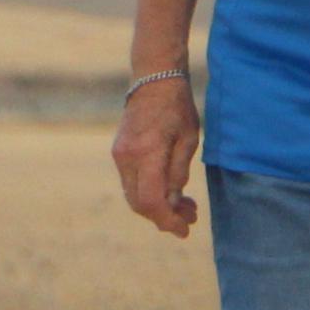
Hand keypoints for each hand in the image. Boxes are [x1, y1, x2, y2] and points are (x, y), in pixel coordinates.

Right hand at [112, 77, 202, 235]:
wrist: (153, 80)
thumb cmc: (177, 107)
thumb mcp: (188, 141)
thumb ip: (178, 174)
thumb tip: (173, 203)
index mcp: (147, 153)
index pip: (151, 200)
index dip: (167, 220)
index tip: (184, 230)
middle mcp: (127, 157)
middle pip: (140, 204)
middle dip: (164, 217)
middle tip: (190, 219)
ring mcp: (119, 156)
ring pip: (134, 196)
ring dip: (158, 206)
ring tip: (186, 207)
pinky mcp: (119, 153)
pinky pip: (132, 183)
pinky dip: (150, 193)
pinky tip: (170, 192)